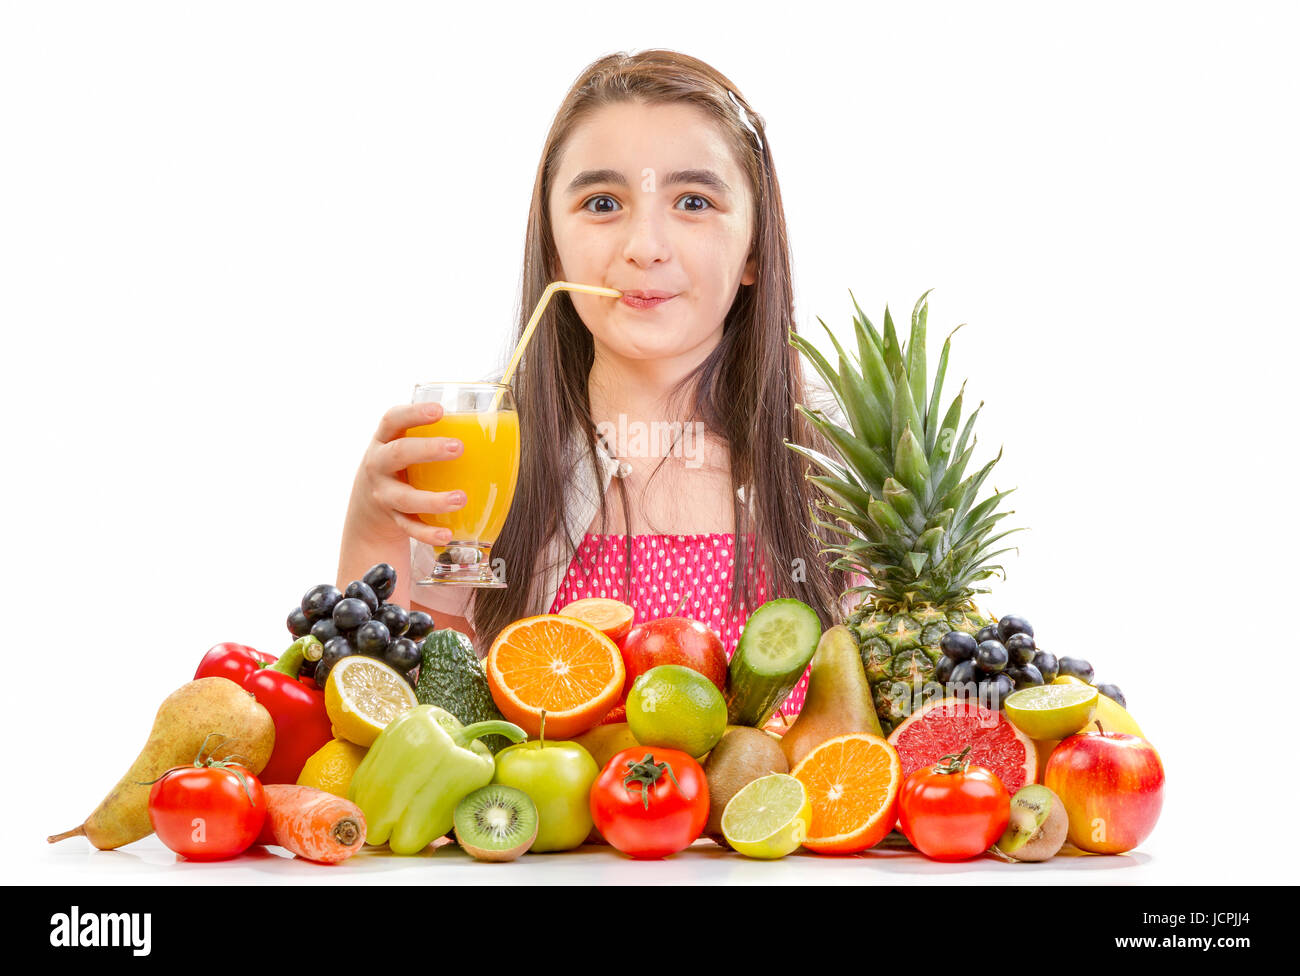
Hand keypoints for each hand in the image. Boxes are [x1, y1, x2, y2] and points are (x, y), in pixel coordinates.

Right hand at [343, 401, 466, 547]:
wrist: (368, 504)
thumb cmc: (401, 465)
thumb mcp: (405, 444)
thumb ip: (433, 434)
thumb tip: (492, 426)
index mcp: (385, 440)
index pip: (393, 420)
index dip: (414, 413)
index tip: (439, 410)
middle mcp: (379, 465)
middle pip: (398, 454)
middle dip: (428, 450)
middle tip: (458, 448)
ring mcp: (384, 494)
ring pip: (405, 498)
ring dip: (433, 500)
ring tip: (460, 498)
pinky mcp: (393, 519)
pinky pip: (410, 528)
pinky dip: (428, 532)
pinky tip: (447, 534)